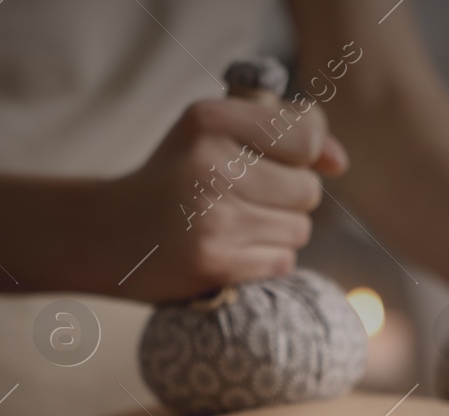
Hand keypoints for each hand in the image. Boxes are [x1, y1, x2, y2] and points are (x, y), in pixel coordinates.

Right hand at [100, 97, 347, 303]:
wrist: (108, 233)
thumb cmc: (176, 179)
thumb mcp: (213, 134)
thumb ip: (285, 133)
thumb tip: (340, 162)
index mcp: (210, 120)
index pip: (308, 134)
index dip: (308, 154)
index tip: (284, 162)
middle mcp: (210, 164)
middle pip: (308, 190)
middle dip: (287, 199)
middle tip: (243, 200)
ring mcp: (212, 217)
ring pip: (298, 230)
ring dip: (277, 233)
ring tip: (233, 226)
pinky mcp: (214, 262)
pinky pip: (281, 262)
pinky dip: (264, 261)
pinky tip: (229, 251)